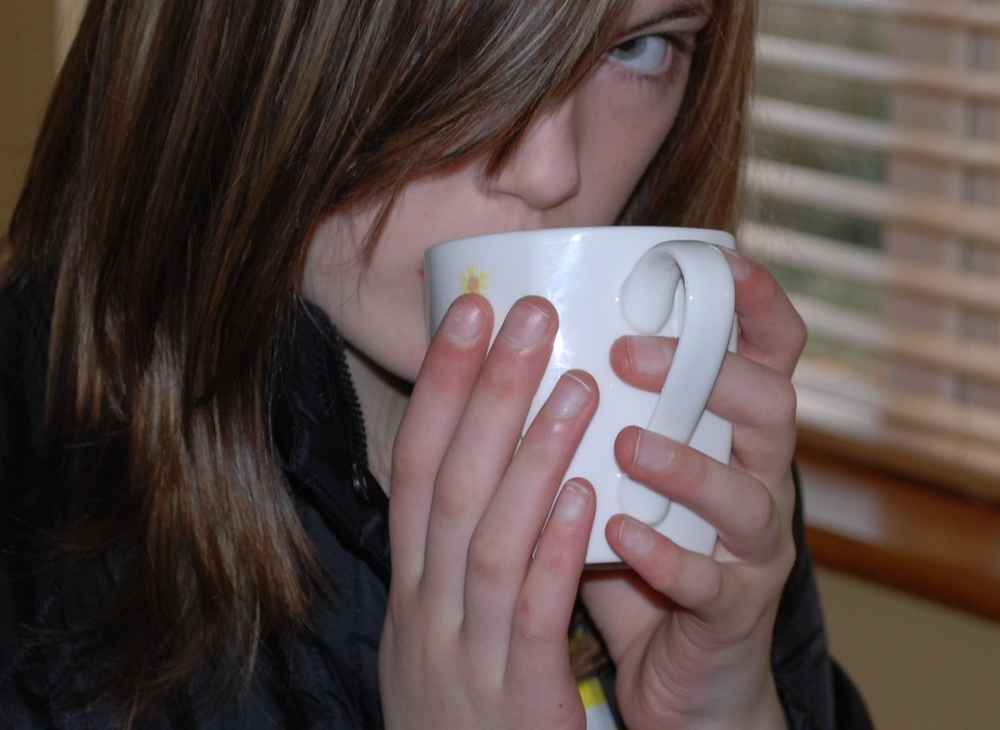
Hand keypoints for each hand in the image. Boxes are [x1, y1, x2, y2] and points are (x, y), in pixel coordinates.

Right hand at [381, 294, 599, 728]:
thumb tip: (483, 473)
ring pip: (488, 537)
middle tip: (520, 309)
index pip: (416, 468)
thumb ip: (459, 570)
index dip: (440, 387)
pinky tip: (587, 496)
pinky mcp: (512, 699)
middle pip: (446, 483)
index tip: (467, 311)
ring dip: (530, 454)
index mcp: (412, 596)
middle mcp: (424, 617)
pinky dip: (555, 548)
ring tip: (572, 381)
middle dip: (481, 391)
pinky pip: (530, 613)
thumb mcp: (443, 647)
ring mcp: (463, 658)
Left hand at [580, 249, 807, 729]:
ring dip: (688, 465)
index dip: (758, 300)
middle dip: (710, 371)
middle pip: (775, 406)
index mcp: (736, 430)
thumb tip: (509, 329)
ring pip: (751, 495)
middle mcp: (763, 479)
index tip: (719, 258)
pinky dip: (669, 558)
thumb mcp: (622, 466)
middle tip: (632, 353)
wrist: (680, 676)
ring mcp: (757, 548)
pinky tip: (621, 537)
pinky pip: (714, 583)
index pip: (773, 349)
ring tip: (627, 445)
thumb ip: (592, 405)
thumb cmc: (639, 550)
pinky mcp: (738, 612)